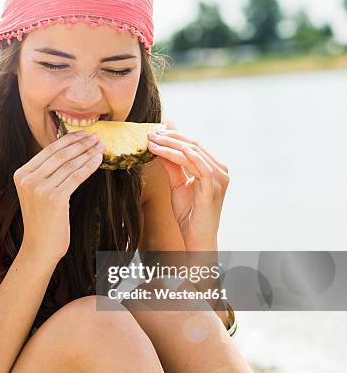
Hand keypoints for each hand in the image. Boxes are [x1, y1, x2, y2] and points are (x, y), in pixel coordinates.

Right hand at [13, 131, 104, 266]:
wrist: (39, 247)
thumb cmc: (43, 220)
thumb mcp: (37, 192)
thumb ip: (46, 173)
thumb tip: (70, 150)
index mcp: (21, 174)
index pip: (48, 150)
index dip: (68, 140)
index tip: (83, 134)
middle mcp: (27, 179)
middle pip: (60, 154)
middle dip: (81, 144)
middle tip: (96, 137)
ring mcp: (39, 189)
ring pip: (70, 164)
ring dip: (88, 153)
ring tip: (101, 146)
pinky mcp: (54, 198)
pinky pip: (76, 177)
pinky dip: (89, 166)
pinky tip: (98, 160)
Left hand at [147, 128, 229, 250]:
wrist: (197, 238)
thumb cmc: (190, 214)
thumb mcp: (178, 185)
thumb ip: (172, 167)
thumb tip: (159, 148)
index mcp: (215, 169)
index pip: (194, 145)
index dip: (174, 137)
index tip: (154, 133)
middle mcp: (221, 171)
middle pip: (194, 145)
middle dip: (170, 138)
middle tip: (151, 133)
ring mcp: (219, 179)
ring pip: (193, 153)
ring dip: (171, 145)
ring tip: (153, 141)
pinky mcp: (213, 188)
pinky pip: (198, 166)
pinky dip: (182, 155)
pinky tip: (168, 150)